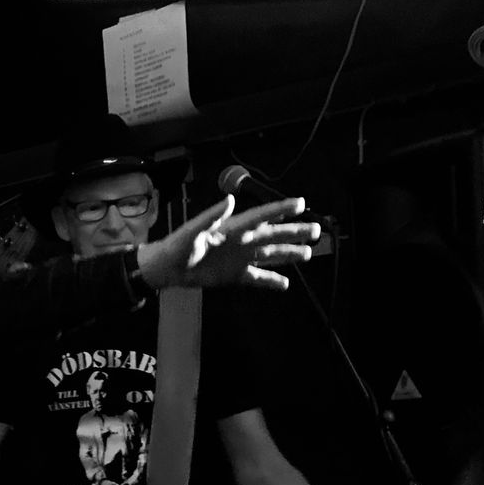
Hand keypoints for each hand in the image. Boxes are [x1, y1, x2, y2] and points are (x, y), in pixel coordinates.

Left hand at [138, 196, 320, 291]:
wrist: (167, 268)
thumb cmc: (178, 245)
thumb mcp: (193, 229)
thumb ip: (212, 216)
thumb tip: (230, 200)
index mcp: (233, 227)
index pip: (262, 216)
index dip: (281, 209)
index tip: (301, 203)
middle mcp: (241, 241)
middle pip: (274, 235)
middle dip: (295, 232)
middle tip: (316, 230)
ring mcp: (240, 259)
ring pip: (270, 255)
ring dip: (289, 254)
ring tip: (308, 253)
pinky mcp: (234, 276)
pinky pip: (257, 279)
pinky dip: (271, 281)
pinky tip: (285, 284)